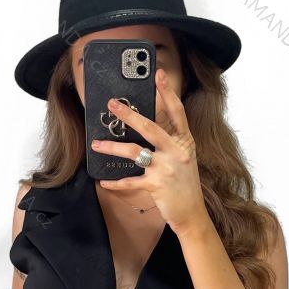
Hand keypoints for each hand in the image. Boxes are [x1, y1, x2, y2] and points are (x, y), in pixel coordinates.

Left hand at [90, 68, 210, 237]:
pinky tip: (104, 181)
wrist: (192, 214)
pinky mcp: (156, 185)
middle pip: (150, 127)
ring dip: (113, 148)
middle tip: (112, 104)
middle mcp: (177, 152)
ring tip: (97, 144)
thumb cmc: (184, 185)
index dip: (168, 92)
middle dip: (129, 114)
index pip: (177, 112)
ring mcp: (166, 168)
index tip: (159, 74)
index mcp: (185, 142)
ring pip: (135, 152)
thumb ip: (169, 143)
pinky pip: (130, 182)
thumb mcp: (183, 159)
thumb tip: (145, 127)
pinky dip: (115, 183)